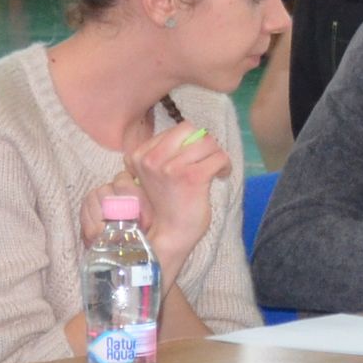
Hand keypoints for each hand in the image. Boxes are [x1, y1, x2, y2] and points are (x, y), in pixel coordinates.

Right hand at [125, 120, 233, 265]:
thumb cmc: (164, 204)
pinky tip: (220, 176)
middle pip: (190, 129)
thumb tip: (192, 132)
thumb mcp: (154, 173)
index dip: (190, 140)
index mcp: (138, 156)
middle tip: (208, 159)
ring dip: (216, 154)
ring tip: (215, 169)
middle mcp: (151, 159)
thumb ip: (163, 153)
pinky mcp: (191, 177)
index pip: (176, 129)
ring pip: (208, 142)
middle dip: (204, 142)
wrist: (168, 234)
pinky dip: (225, 166)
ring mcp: (170, 168)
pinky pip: (219, 157)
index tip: (194, 157)